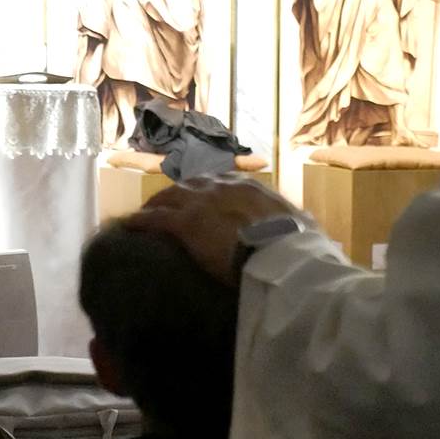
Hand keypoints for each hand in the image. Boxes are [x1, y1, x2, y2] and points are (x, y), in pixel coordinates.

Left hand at [127, 175, 302, 283]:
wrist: (279, 256)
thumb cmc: (296, 246)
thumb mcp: (302, 227)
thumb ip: (298, 223)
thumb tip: (309, 228)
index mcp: (250, 187)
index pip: (221, 182)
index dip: (208, 191)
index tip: (202, 199)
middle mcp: (222, 186)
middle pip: (190, 185)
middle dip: (177, 195)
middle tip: (167, 206)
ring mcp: (201, 202)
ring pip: (168, 197)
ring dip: (155, 205)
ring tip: (145, 215)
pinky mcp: (185, 223)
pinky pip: (155, 219)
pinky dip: (140, 222)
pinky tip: (130, 226)